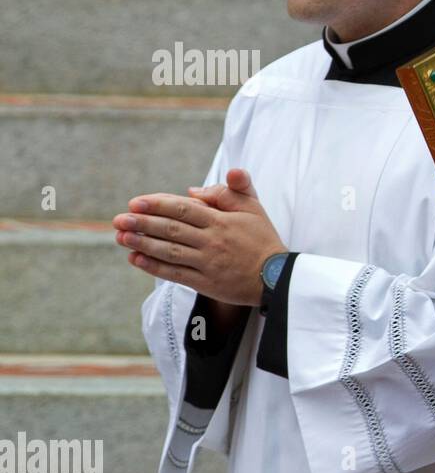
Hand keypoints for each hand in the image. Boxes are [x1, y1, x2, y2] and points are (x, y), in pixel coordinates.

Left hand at [112, 168, 286, 306]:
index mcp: (222, 221)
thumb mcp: (254, 207)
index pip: (184, 209)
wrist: (278, 277)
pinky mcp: (206, 283)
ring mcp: (208, 263)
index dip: (158, 205)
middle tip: (119, 220)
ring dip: (143, 243)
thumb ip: (229, 191)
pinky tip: (136, 259)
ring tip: (120, 237)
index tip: (135, 203)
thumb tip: (192, 189)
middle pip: (171, 229)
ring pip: (170, 251)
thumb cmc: (263, 239)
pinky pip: (175, 274)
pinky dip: (153, 266)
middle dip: (142, 223)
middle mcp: (212, 241)